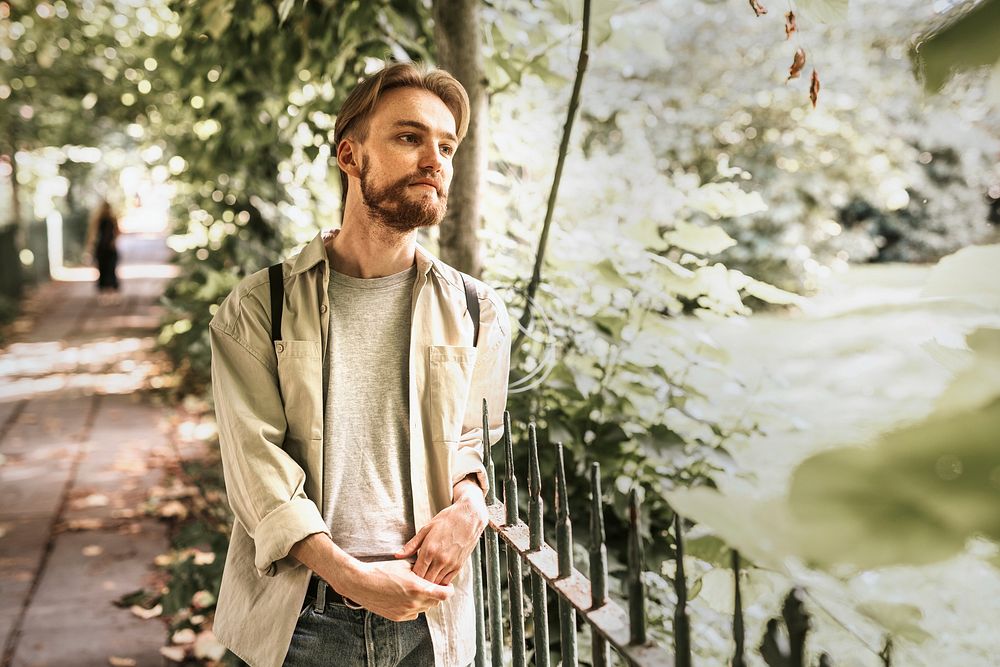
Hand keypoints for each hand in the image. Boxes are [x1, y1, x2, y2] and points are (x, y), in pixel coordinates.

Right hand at [336, 559, 453, 621]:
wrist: (361, 583)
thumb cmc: (382, 570)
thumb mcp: (405, 565)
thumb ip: (422, 570)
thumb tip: (432, 570)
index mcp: (418, 587)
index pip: (444, 594)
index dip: (448, 590)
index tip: (446, 585)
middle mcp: (414, 602)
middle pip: (436, 602)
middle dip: (436, 594)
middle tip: (432, 584)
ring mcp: (406, 612)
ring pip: (425, 608)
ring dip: (425, 600)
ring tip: (416, 589)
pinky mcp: (398, 617)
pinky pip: (413, 613)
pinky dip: (414, 606)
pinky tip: (406, 597)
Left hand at [394, 480, 488, 585]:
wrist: (469, 517)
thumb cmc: (447, 520)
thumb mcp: (426, 529)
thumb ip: (411, 545)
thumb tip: (398, 555)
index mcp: (429, 550)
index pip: (416, 573)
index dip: (411, 577)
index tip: (407, 576)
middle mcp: (440, 559)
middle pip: (426, 581)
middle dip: (419, 583)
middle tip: (414, 582)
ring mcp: (450, 564)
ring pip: (436, 583)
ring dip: (430, 584)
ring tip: (424, 582)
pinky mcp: (459, 566)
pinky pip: (447, 581)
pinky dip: (440, 582)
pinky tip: (436, 578)